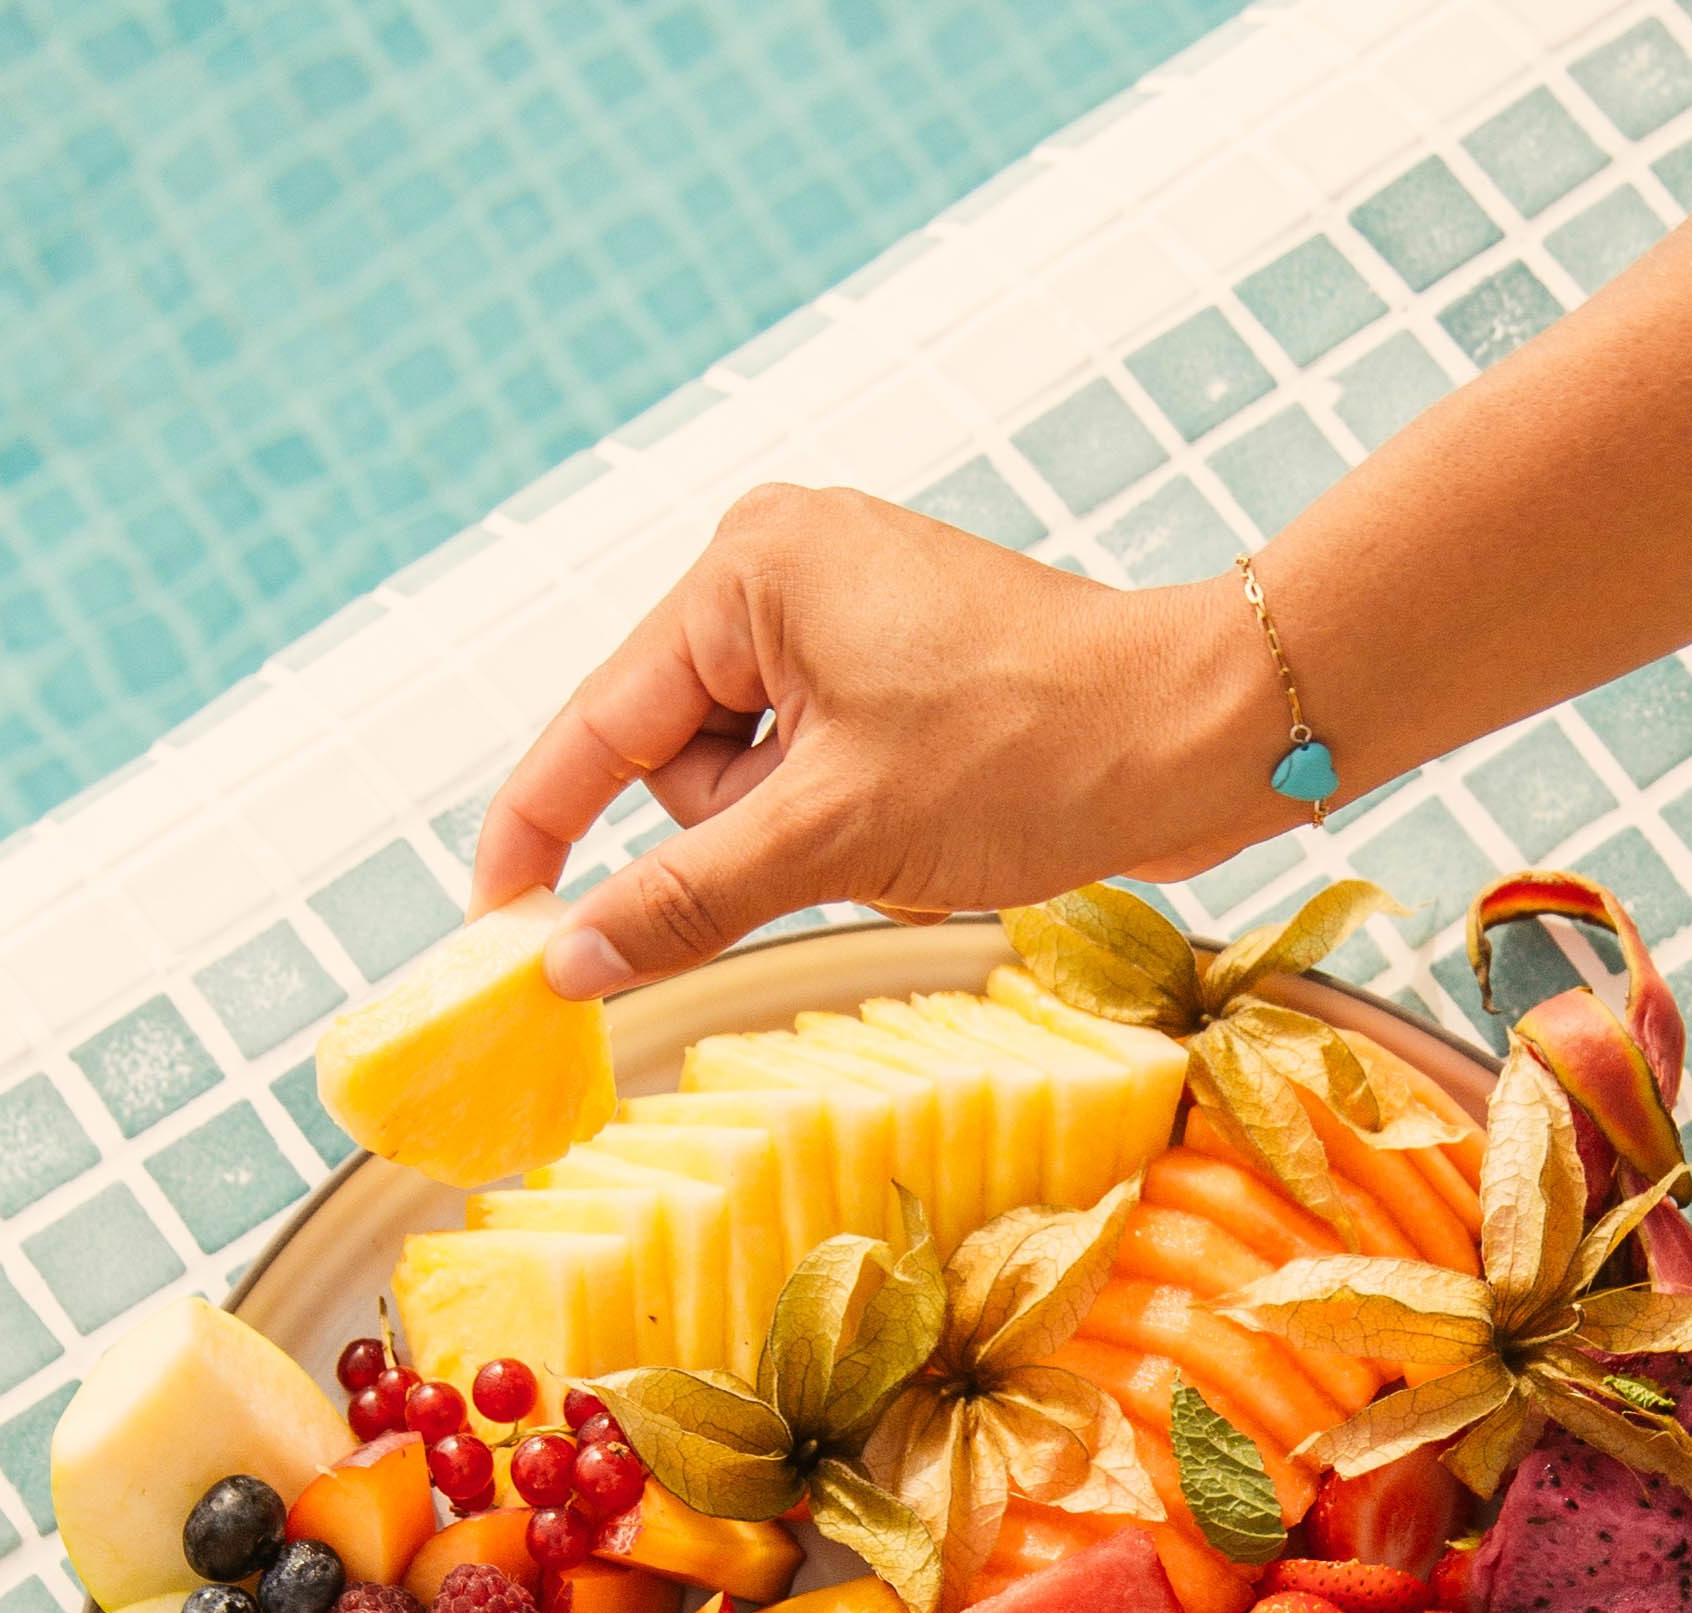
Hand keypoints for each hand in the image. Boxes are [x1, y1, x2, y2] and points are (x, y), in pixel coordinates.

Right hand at [470, 485, 1289, 990]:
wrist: (1200, 733)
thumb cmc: (1036, 754)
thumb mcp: (841, 837)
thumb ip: (689, 898)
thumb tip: (569, 963)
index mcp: (748, 571)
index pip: (599, 724)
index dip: (539, 832)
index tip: (491, 925)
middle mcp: (782, 570)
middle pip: (681, 762)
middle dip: (751, 833)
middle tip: (848, 839)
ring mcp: (842, 617)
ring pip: (753, 787)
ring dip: (812, 841)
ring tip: (912, 824)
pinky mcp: (895, 669)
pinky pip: (819, 778)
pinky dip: (855, 827)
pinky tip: (934, 821)